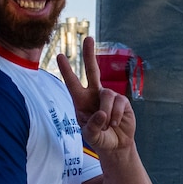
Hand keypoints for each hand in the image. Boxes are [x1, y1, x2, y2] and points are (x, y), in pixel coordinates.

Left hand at [57, 37, 136, 159]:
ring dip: (106, 113)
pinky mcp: (123, 101)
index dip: (67, 70)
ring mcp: (109, 96)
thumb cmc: (99, 138)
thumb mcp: (90, 136)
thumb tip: (102, 112)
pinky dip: (115, 116)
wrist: (116, 145)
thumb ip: (93, 126)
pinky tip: (116, 123)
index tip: (60, 55)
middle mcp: (94, 94)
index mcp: (81, 101)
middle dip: (90, 54)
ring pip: (107, 95)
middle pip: (92, 70)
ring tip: (107, 125)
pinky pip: (119, 103)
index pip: (72, 83)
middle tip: (88, 38)